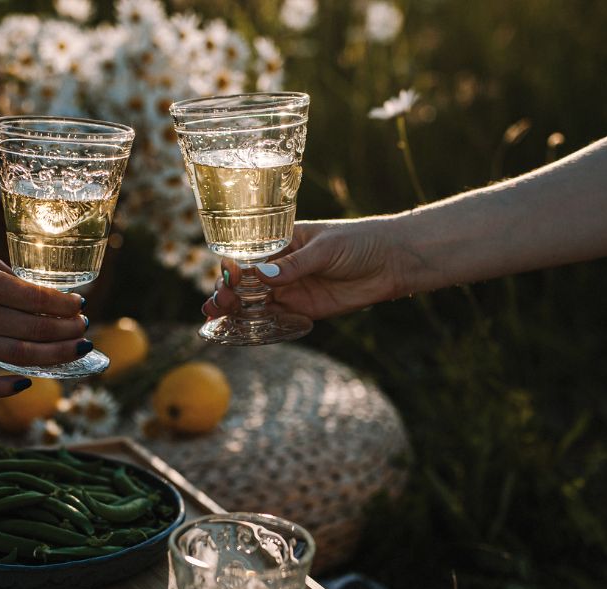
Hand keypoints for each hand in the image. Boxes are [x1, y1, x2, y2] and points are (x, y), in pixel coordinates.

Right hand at [0, 257, 88, 396]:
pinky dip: (4, 389)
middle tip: (84, 327)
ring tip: (78, 348)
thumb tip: (52, 297)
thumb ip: (16, 281)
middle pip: (37, 328)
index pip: (37, 298)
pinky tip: (27, 383)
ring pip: (22, 355)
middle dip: (69, 329)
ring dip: (57, 354)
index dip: (66, 303)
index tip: (79, 304)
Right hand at [202, 219, 402, 320]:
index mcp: (282, 243)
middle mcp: (282, 267)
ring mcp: (292, 289)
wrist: (392, 262)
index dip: (232, 267)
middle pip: (245, 281)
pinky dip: (256, 324)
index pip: (249, 255)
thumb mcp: (325, 249)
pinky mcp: (304, 310)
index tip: (224, 277)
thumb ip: (295, 265)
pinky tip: (239, 328)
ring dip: (234, 309)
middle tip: (216, 303)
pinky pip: (275, 318)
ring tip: (214, 316)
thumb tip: (263, 277)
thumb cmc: (359, 242)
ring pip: (255, 301)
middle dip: (227, 291)